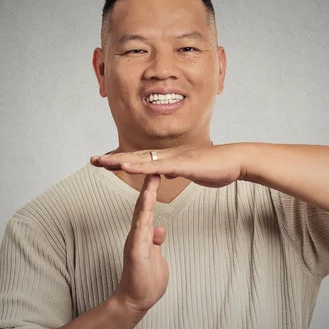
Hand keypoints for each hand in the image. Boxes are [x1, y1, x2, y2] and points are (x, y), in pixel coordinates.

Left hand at [90, 144, 247, 187]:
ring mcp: (174, 159)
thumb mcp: (190, 171)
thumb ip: (176, 171)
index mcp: (169, 159)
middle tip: (92, 160)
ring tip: (102, 162)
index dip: (122, 161)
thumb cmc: (216, 167)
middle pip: (135, 157)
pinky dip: (140, 167)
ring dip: (120, 161)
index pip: (141, 160)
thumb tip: (165, 173)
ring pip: (142, 160)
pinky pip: (157, 167)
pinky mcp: (182, 164)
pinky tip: (126, 167)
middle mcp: (168, 156)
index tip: (105, 162)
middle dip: (113, 159)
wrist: (235, 161)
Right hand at [113, 174, 168, 315]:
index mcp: (143, 233)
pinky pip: (140, 229)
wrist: (136, 301)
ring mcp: (135, 240)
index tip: (159, 171)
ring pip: (141, 212)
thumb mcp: (157, 256)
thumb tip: (160, 229)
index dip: (153, 189)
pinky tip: (147, 202)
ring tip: (151, 176)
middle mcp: (137, 233)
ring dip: (146, 194)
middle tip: (152, 163)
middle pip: (143, 204)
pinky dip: (144, 214)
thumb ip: (156, 241)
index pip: (148, 206)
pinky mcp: (135, 250)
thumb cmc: (146, 281)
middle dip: (148, 184)